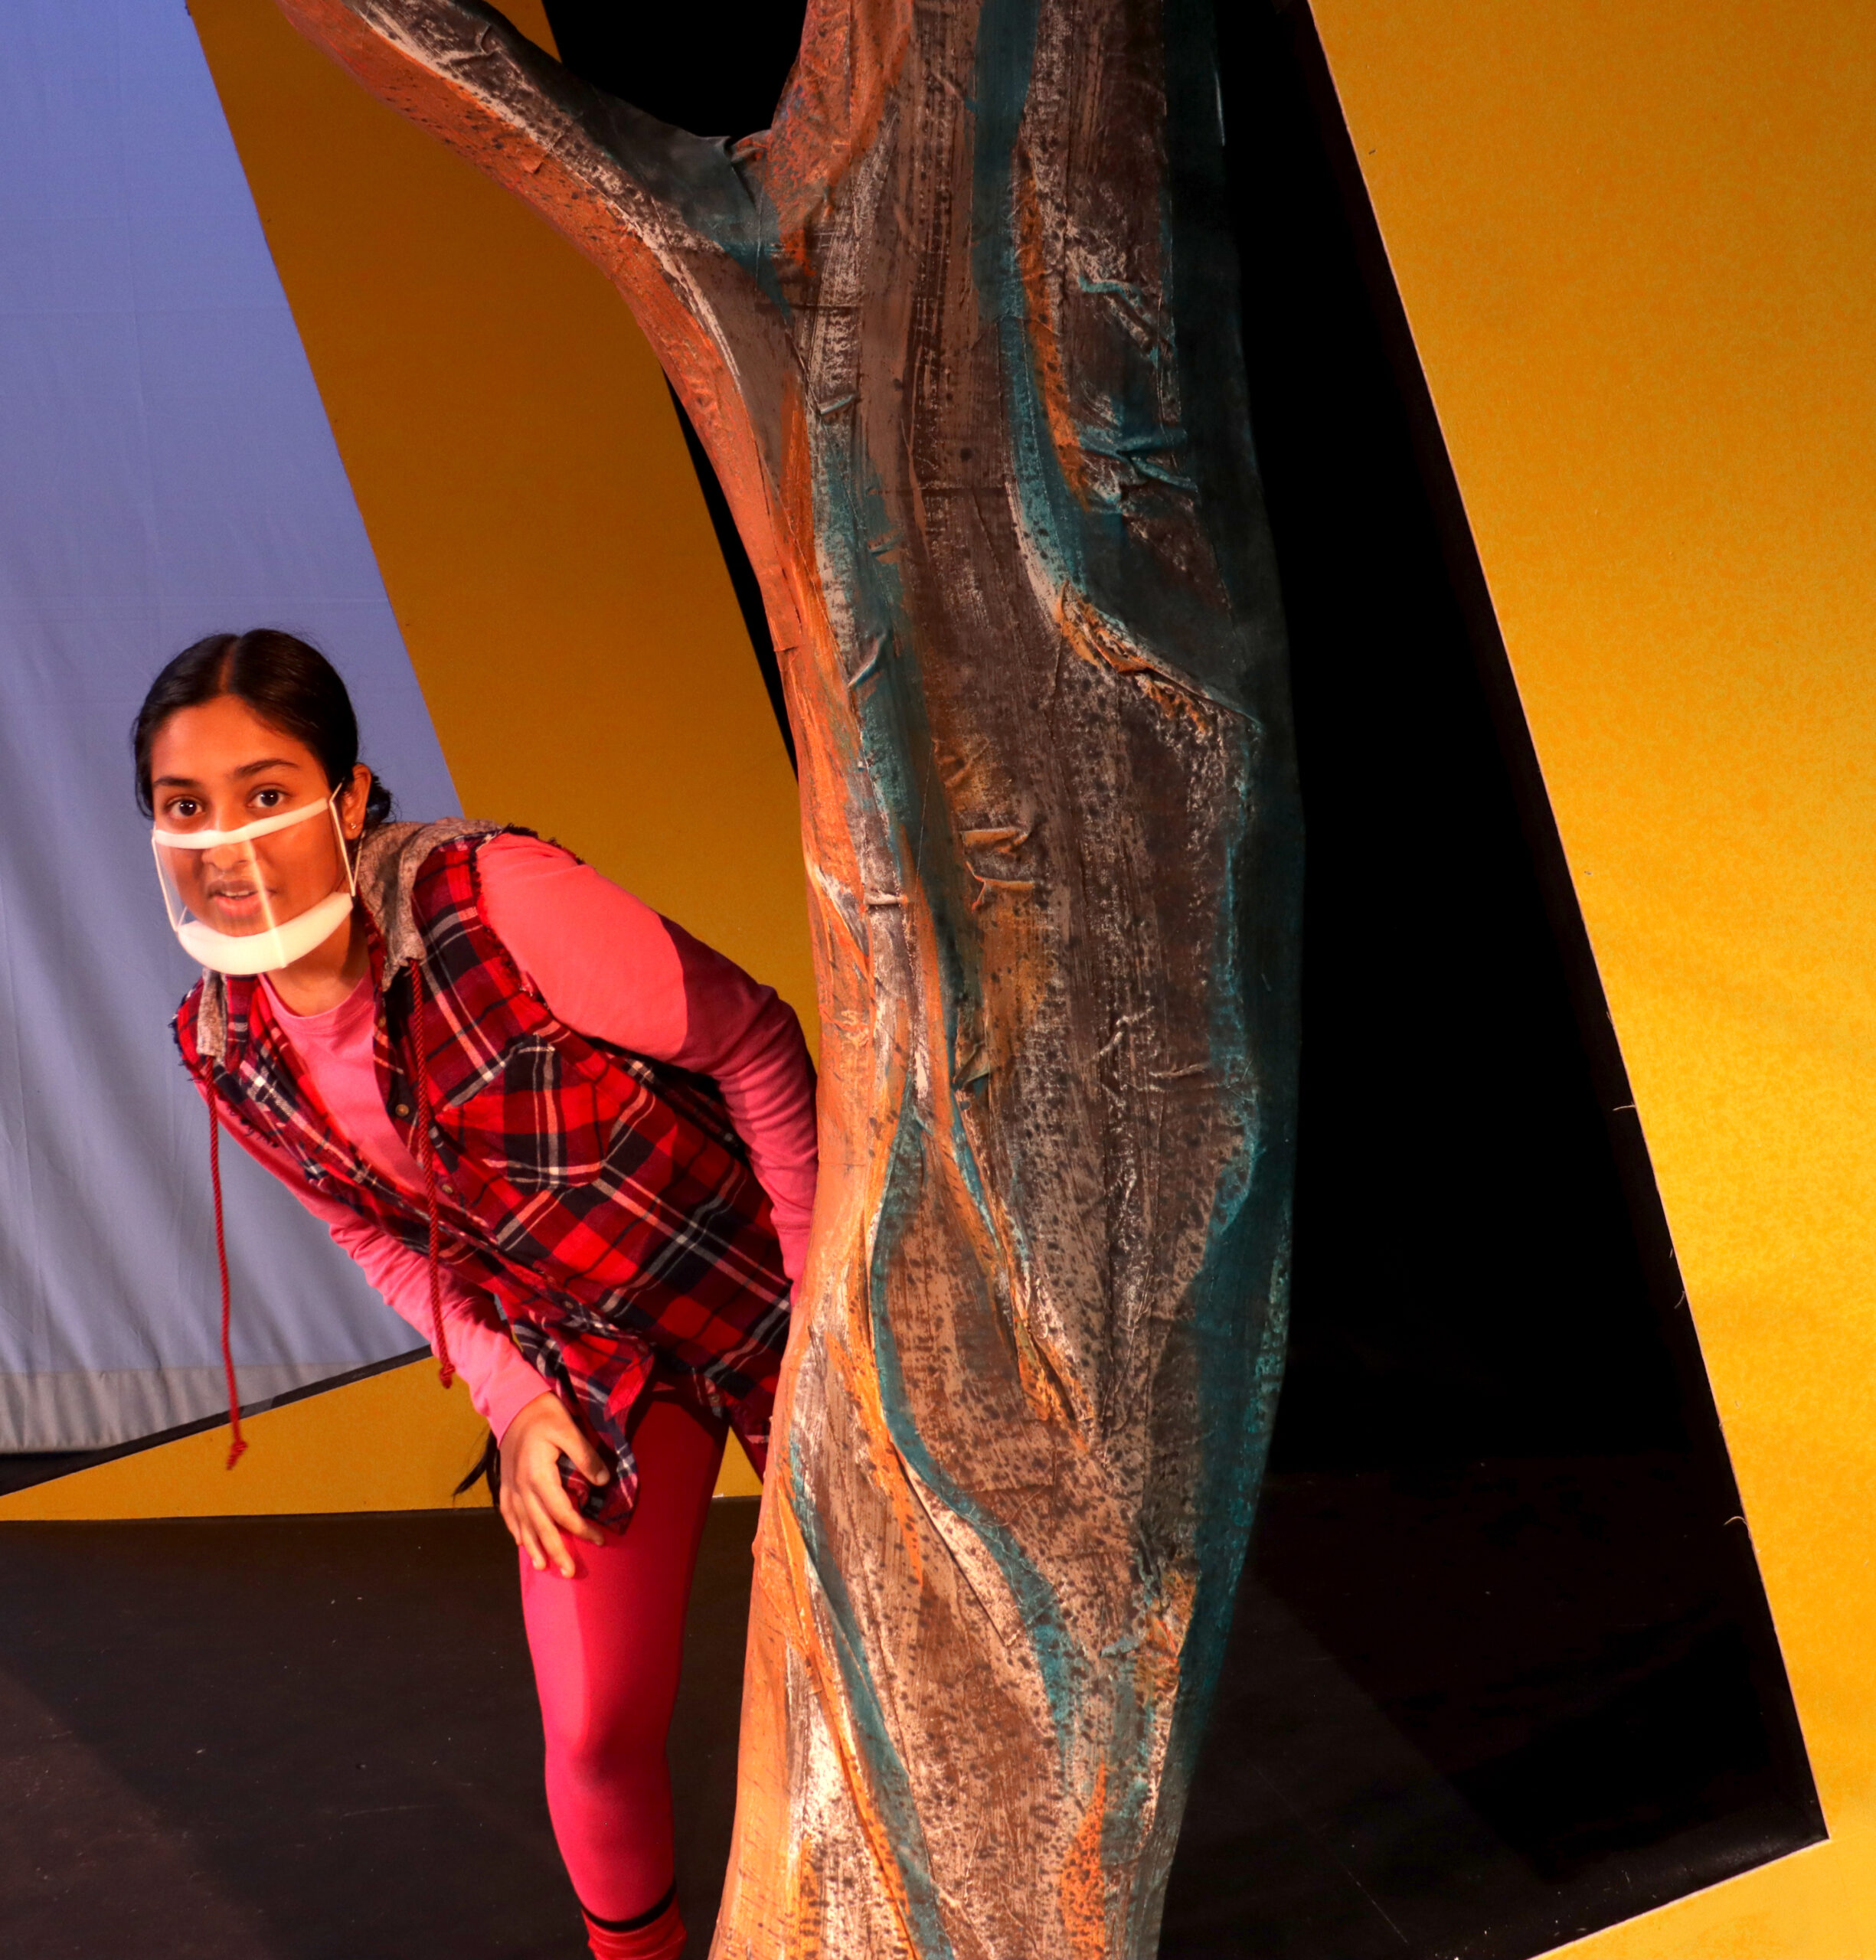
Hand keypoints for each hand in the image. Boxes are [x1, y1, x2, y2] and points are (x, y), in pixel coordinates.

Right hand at [498, 1393, 609, 1576]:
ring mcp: (510, 1487)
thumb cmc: (545, 1414)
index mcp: (539, 1477)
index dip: (581, 1529)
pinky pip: (508, 1513)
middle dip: (556, 1551)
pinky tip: (521, 1542)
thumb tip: (602, 1482)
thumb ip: (586, 1456)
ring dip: (534, 1547)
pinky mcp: (504, 1483)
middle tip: (569, 1572)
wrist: (513, 1402)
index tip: (600, 1540)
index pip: (563, 1513)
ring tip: (544, 1566)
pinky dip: (515, 1529)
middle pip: (541, 1527)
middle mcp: (521, 1487)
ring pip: (522, 1524)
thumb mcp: (570, 1429)